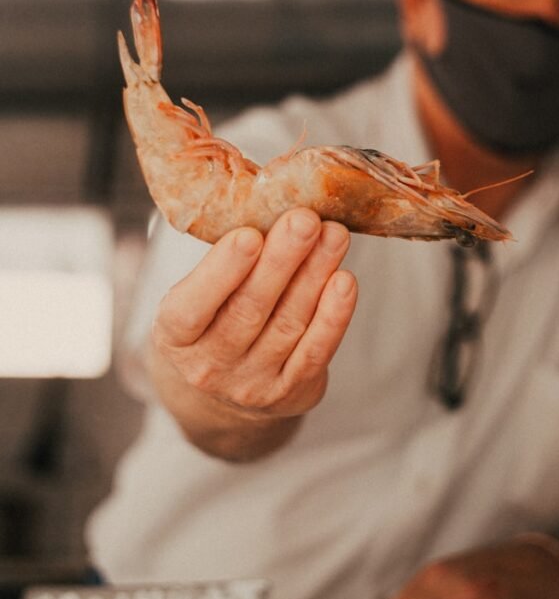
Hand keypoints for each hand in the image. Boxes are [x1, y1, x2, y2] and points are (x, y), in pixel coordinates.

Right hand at [152, 208, 356, 421]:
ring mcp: (251, 384)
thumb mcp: (196, 296)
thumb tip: (270, 206)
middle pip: (249, 309)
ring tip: (333, 235)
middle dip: (281, 260)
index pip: (193, 307)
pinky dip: (333, 316)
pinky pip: (315, 352)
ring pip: (288, 323)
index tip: (249, 235)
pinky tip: (344, 281)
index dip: (222, 271)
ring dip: (315, 274)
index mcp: (174, 336)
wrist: (224, 388)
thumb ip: (225, 261)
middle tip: (305, 219)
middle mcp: (209, 365)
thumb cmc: (212, 321)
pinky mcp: (290, 392)